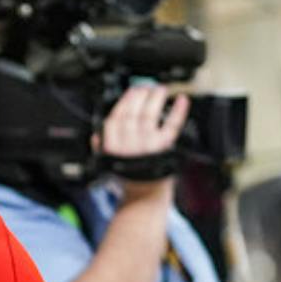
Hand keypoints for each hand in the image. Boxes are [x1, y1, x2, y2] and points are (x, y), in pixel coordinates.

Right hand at [98, 83, 189, 203]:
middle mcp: (129, 144)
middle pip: (133, 113)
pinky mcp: (164, 148)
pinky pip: (172, 126)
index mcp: (112, 146)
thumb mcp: (106, 160)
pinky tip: (183, 101)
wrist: (145, 194)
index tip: (131, 91)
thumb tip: (98, 132)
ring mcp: (147, 145)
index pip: (115, 118)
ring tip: (159, 90)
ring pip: (150, 115)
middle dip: (140, 95)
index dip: (125, 101)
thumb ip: (101, 145)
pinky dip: (179, 112)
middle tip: (145, 86)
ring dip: (155, 98)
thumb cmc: (129, 174)